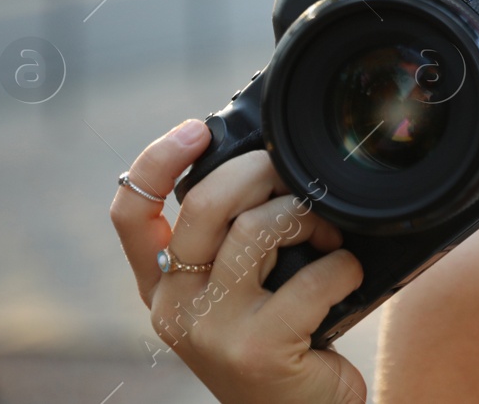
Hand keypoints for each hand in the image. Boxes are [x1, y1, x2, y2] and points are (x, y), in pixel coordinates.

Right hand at [109, 119, 367, 403]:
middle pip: (204, 203)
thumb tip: (265, 161)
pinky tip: (348, 276)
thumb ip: (231, 238)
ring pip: (258, 228)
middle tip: (296, 179)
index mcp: (163, 285)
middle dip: (261, 171)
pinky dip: (345, 265)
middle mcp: (174, 308)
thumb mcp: (239, 289)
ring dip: (308, 216)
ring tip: (329, 232)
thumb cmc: (281, 339)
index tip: (197, 129)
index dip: (156, 161)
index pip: (130, 213)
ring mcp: (211, 331)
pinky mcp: (258, 348)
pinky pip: (313, 273)